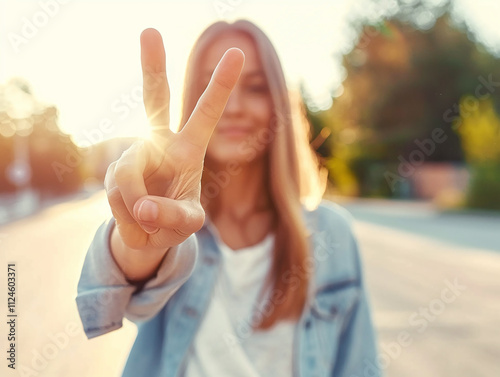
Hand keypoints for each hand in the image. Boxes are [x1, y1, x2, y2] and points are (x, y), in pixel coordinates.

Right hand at [105, 28, 244, 251]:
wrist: (149, 233)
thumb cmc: (177, 220)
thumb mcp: (188, 223)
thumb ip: (172, 216)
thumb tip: (142, 206)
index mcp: (189, 150)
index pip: (206, 114)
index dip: (220, 85)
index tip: (237, 52)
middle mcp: (159, 144)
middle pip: (154, 99)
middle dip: (152, 66)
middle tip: (150, 30)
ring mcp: (132, 156)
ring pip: (126, 178)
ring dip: (138, 212)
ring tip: (149, 223)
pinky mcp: (110, 171)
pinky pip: (115, 197)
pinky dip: (128, 221)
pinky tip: (136, 222)